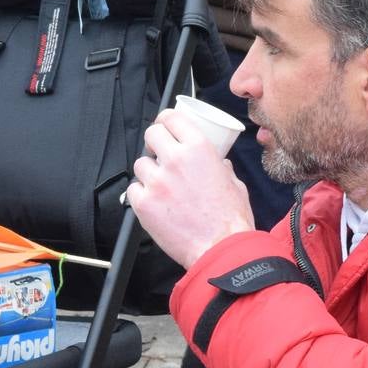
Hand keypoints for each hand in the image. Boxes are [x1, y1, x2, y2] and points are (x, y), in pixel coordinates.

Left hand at [124, 110, 254, 269]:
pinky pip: (134, 189)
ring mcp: (157, 181)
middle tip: (160, 151)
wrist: (220, 249)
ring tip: (160, 183)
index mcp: (199, 148)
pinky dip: (141, 193)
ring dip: (149, 171)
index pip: (171, 118)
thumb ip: (221, 167)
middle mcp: (175, 159)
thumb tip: (218, 164)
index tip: (165, 124)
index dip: (166, 119)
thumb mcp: (233, 181)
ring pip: (140, 163)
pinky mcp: (144, 204)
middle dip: (155, 141)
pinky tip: (154, 200)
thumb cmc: (230, 219)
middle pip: (151, 134)